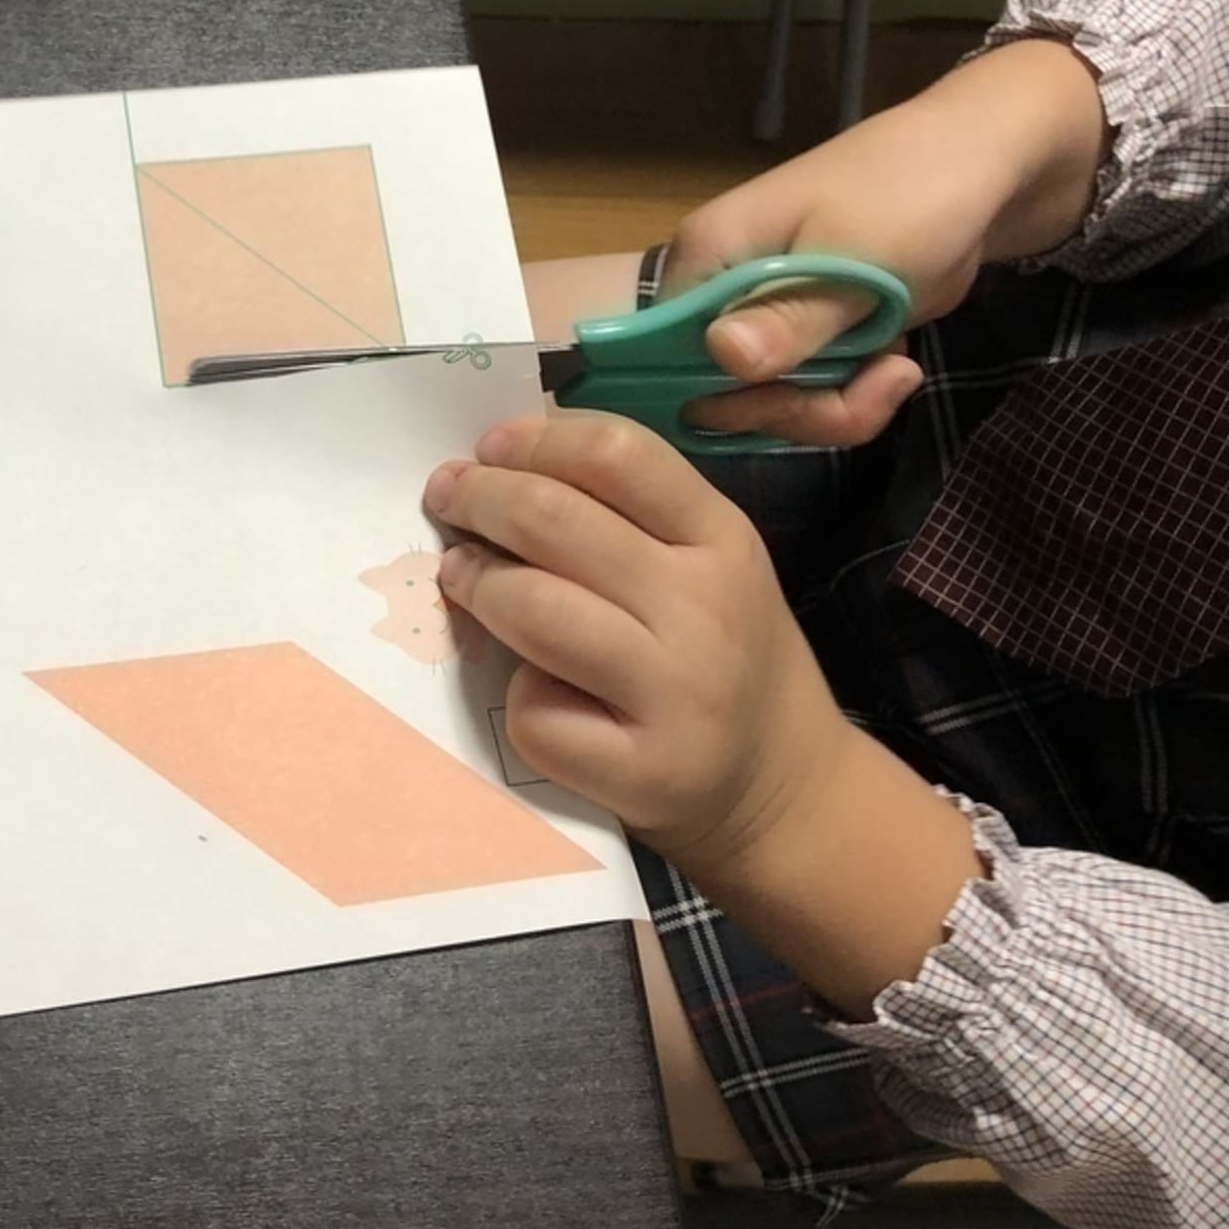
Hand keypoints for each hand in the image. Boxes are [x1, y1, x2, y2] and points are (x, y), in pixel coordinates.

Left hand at [425, 412, 984, 1018]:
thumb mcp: (706, 565)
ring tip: (461, 577)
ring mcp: (675, 694)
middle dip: (479, 499)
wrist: (780, 788)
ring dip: (475, 584)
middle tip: (448, 498)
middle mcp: (704, 609)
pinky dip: (514, 695)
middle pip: (554, 521)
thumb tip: (502, 461)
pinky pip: (534, 713)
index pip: (618, 454)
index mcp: (722, 538)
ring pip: (532, 609)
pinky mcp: (639, 772)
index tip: (490, 446)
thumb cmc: (720, 655)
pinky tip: (529, 690)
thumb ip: (625, 513)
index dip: (536, 440)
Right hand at [668, 38, 1107, 446]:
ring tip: (898, 370)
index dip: (719, 398)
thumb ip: (791, 316)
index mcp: (707, 258)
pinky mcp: (804, 334)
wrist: (987, 168)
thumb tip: (722, 356)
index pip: (663, 358)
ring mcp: (761, 315)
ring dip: (838, 406)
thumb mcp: (856, 260)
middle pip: (717, 395)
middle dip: (798, 410)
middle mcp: (716, 291)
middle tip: (873, 385)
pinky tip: (895, 363)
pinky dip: (852, 394)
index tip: (789, 398)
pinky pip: (806, 394)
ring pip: (767, 404)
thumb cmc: (913, 195)